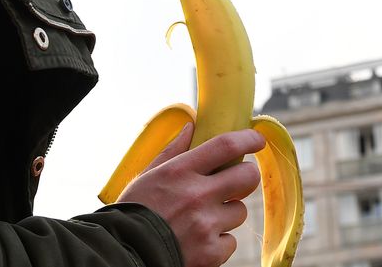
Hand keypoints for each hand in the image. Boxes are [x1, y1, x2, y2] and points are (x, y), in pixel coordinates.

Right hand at [118, 123, 264, 266]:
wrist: (125, 254)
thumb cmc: (134, 212)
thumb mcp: (147, 176)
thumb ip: (172, 151)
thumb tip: (191, 127)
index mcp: (180, 171)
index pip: (226, 145)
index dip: (248, 139)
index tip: (256, 140)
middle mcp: (197, 195)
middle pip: (247, 176)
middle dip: (246, 176)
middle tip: (236, 181)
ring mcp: (206, 225)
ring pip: (239, 211)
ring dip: (227, 213)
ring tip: (202, 218)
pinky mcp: (211, 252)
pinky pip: (231, 241)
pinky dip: (219, 242)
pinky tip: (199, 240)